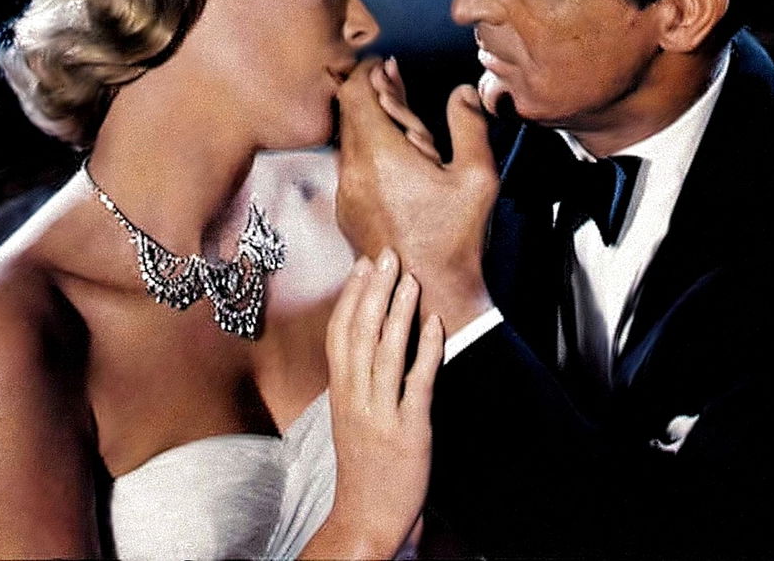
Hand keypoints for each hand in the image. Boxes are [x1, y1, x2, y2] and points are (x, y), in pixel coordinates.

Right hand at [313, 249, 442, 558]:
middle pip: (360, 333)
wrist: (365, 517)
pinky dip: (426, 350)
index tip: (362, 265)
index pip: (339, 333)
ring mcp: (380, 413)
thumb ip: (357, 380)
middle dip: (373, 291)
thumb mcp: (350, 417)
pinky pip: (417, 382)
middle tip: (386, 255)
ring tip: (409, 279)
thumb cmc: (362, 464)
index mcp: (340, 393)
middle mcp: (355, 398)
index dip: (351, 297)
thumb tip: (369, 340)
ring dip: (397, 312)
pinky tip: (433, 323)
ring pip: (385, 352)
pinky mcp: (408, 430)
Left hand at [336, 58, 499, 334]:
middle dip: (370, 93)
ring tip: (399, 123)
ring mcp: (345, 194)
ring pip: (347, 141)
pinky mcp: (346, 212)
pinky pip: (349, 168)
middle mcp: (353, 171)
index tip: (387, 67)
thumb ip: (469, 125)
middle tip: (393, 83)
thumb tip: (464, 90)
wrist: (427, 293)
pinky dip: (365, 152)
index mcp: (380, 155)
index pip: (355, 92)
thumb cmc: (454, 237)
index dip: (368, 72)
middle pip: (348, 113)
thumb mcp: (476, 177)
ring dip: (368, 124)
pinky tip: (392, 160)